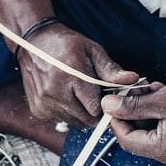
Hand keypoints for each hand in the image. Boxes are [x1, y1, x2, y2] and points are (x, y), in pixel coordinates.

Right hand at [17, 22, 139, 128]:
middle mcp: (55, 92)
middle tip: (95, 96)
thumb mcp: (92, 50)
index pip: (96, 108)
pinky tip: (66, 97)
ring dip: (82, 114)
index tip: (107, 98)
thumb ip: (110, 69)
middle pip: (87, 119)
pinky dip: (68, 114)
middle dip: (95, 112)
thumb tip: (132, 79)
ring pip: (75, 123)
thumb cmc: (66, 45)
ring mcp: (44, 103)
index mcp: (71, 76)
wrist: (33, 43)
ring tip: (80, 95)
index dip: (106, 105)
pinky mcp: (38, 110)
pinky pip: (62, 121)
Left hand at [102, 75, 165, 165]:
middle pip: (143, 140)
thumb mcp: (162, 98)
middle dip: (136, 114)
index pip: (129, 142)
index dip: (118, 122)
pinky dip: (165, 120)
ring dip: (150, 114)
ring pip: (157, 136)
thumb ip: (132, 106)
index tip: (114, 104)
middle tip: (135, 91)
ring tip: (153, 90)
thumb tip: (108, 107)